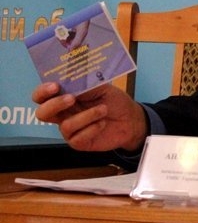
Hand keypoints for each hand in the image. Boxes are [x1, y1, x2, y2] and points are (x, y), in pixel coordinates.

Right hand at [31, 82, 147, 151]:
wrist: (131, 119)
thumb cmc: (114, 101)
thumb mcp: (102, 87)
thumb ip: (85, 84)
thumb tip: (71, 80)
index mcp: (65, 97)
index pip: (42, 96)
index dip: (43, 92)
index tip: (55, 86)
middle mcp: (63, 114)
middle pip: (42, 113)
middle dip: (55, 105)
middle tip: (72, 99)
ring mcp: (70, 130)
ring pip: (65, 126)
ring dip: (86, 116)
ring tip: (103, 110)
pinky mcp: (79, 142)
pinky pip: (77, 138)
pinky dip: (92, 129)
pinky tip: (102, 123)